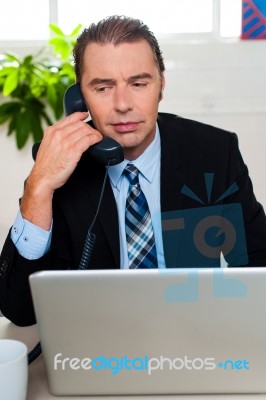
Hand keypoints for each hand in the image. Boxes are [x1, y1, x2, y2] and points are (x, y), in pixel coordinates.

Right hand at [20, 112, 102, 229]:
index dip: (80, 116)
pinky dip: (95, 138)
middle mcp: (58, 134)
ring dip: (94, 133)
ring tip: (97, 137)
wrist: (42, 178)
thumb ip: (56, 137)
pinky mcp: (73, 151)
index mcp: (51, 131)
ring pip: (85, 131)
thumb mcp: (47, 145)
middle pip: (80, 124)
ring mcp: (65, 142)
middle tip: (93, 133)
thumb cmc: (45, 166)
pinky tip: (98, 140)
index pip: (70, 118)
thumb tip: (68, 134)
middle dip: (89, 128)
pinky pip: (88, 140)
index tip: (86, 116)